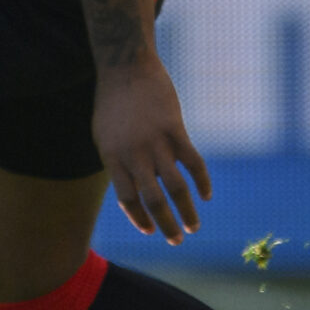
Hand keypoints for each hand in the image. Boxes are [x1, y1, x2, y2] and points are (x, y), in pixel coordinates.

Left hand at [93, 57, 209, 245]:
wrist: (125, 67)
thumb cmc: (112, 103)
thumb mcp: (103, 135)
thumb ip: (116, 162)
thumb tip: (131, 191)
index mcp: (112, 157)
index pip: (127, 199)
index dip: (139, 218)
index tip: (150, 230)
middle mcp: (133, 154)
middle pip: (153, 200)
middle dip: (166, 225)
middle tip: (176, 242)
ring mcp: (155, 142)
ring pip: (175, 187)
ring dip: (186, 211)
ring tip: (194, 227)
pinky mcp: (175, 129)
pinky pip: (193, 162)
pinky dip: (202, 182)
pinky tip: (206, 196)